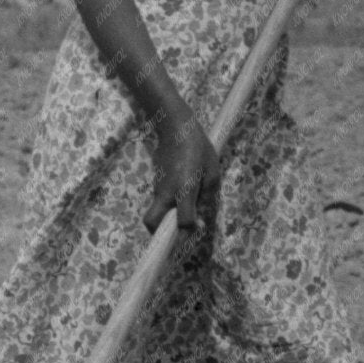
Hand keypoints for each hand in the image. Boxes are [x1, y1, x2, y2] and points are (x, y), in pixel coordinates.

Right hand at [144, 106, 220, 232]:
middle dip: (159, 234)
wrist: (175, 127)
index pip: (182, 221)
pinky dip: (167, 206)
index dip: (189, 230)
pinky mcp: (154, 182)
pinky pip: (158, 201)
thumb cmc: (199, 148)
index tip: (198, 228)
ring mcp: (157, 187)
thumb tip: (200, 217)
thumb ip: (207, 196)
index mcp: (184, 189)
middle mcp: (166, 192)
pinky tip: (180, 196)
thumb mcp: (212, 172)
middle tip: (174, 236)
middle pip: (151, 222)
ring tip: (184, 213)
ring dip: (165, 219)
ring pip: (154, 212)